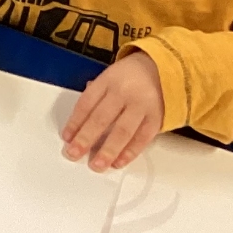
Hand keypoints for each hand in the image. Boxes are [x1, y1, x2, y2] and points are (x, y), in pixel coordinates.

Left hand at [62, 52, 163, 170]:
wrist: (166, 67)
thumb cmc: (132, 75)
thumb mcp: (110, 76)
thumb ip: (95, 95)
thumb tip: (78, 121)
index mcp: (109, 80)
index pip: (86, 103)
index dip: (75, 122)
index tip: (66, 138)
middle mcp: (125, 92)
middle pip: (101, 118)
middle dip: (85, 139)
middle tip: (74, 154)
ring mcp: (142, 105)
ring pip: (122, 131)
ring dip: (108, 150)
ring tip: (96, 165)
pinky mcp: (157, 117)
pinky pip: (142, 137)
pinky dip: (130, 152)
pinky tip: (118, 162)